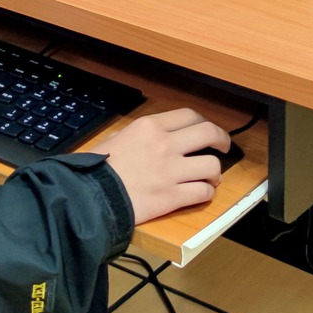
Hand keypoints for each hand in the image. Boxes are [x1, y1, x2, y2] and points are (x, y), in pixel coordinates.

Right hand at [90, 108, 227, 223]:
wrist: (88, 196)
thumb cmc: (95, 168)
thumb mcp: (116, 139)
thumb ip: (141, 136)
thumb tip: (154, 139)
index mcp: (149, 127)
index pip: (189, 115)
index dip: (204, 121)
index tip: (207, 130)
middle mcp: (164, 144)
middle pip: (209, 133)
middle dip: (222, 139)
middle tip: (224, 146)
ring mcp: (171, 171)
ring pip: (212, 165)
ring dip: (215, 172)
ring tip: (211, 177)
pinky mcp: (172, 196)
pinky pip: (203, 192)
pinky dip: (207, 192)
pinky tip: (202, 193)